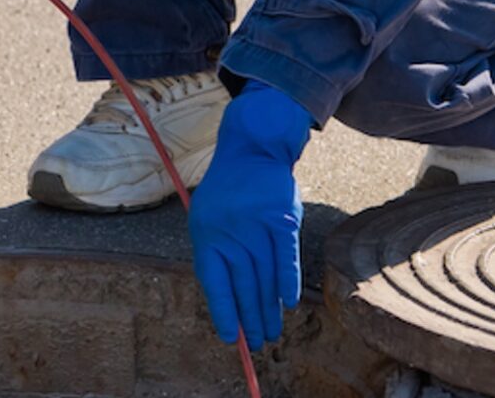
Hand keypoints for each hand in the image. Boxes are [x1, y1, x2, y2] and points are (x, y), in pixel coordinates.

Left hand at [187, 82, 311, 349]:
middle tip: (257, 344)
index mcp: (207, 236)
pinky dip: (287, 279)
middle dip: (250, 318)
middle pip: (242, 285)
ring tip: (272, 332)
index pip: (214, 282)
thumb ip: (215, 255)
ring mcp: (257, 225)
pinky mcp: (283, 218)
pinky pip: (285, 255)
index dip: (223, 311)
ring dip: (268, 307)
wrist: (251, 151)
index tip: (231, 338)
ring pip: (264, 276)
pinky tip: (288, 302)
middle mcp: (230, 233)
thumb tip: (226, 301)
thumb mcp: (206, 219)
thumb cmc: (227, 192)